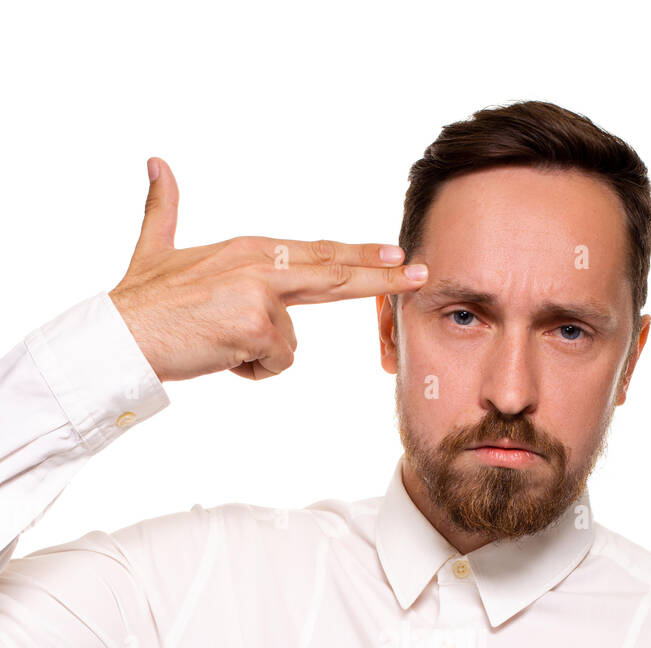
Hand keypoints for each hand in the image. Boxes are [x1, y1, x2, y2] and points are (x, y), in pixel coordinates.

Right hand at [108, 157, 427, 382]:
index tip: (393, 253)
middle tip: (420, 271)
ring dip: (257, 356)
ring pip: (289, 343)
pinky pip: (275, 363)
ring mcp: (262, 294)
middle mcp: (261, 263)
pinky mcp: (258, 325)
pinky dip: (248, 371)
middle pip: (334, 272)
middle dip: (380, 274)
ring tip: (217, 344)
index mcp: (250, 249)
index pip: (316, 252)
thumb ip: (165, 208)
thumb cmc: (139, 300)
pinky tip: (218, 356)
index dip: (356, 255)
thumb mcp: (157, 248)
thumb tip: (156, 163)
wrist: (120, 333)